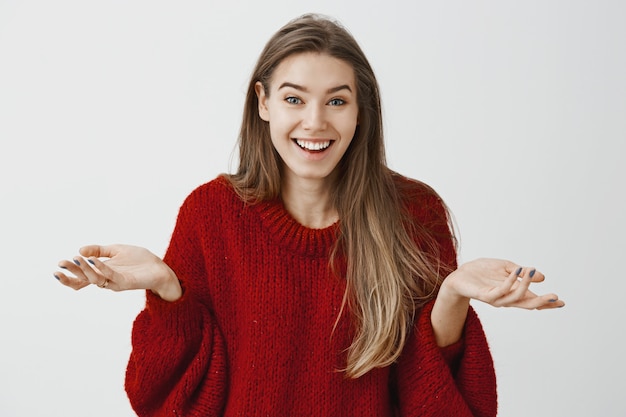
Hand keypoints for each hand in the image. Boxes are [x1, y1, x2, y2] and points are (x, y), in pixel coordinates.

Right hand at [54, 244, 181, 300]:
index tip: (57, 266)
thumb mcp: (116, 250)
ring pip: (95, 279)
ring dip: (84, 270)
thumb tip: (80, 250)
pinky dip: (101, 268)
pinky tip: (94, 261)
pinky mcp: (126, 282)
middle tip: (62, 263)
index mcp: (103, 272)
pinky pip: (111, 276)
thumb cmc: (139, 260)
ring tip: (76, 259)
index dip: (69, 275)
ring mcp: (116, 282)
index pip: (82, 278)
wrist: (160, 267)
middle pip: (84, 279)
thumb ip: (98, 250)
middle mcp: (107, 279)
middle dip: (72, 272)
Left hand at [441, 258, 564, 309]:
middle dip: (542, 302)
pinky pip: (500, 291)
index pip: (532, 300)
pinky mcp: (485, 295)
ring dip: (526, 286)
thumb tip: (542, 277)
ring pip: (515, 298)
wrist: (460, 274)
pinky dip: (510, 281)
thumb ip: (522, 273)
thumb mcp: (505, 267)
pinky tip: (516, 271)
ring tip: (533, 272)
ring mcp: (496, 299)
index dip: (547, 303)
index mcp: (512, 293)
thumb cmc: (482, 271)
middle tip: (555, 297)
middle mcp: (506, 299)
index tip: (562, 302)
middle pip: (527, 304)